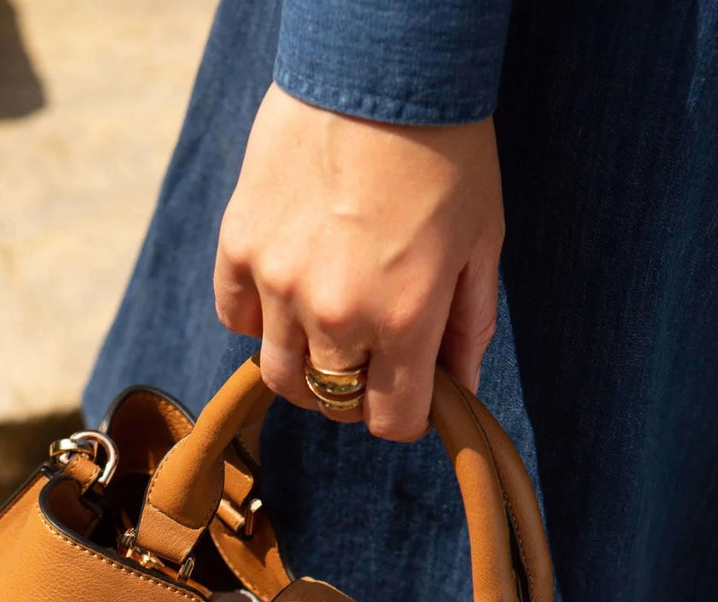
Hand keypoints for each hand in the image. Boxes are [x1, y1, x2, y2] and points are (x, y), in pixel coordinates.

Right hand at [214, 83, 504, 439]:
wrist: (379, 63)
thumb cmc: (446, 148)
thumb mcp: (481, 240)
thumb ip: (469, 326)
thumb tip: (459, 390)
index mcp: (404, 319)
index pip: (392, 422)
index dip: (405, 413)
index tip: (410, 390)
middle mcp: (336, 314)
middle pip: (333, 404)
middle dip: (358, 390)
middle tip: (373, 350)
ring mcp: (279, 282)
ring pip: (281, 374)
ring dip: (306, 366)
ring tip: (327, 327)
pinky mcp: (239, 245)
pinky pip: (235, 317)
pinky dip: (258, 318)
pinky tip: (287, 289)